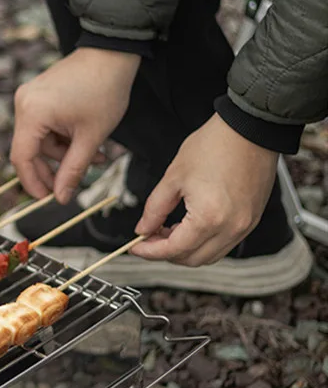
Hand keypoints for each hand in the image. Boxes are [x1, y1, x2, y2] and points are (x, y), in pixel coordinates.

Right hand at [10, 48, 139, 202]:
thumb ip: (73, 171)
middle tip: (68, 187)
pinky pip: (44, 125)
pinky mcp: (39, 94)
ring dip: (62, 153)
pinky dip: (61, 137)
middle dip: (51, 170)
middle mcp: (23, 104)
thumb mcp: (91, 137)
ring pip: (39, 139)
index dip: (33, 182)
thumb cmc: (104, 90)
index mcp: (32, 113)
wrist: (112, 51)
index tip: (47, 199)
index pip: (22, 159)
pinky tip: (84, 143)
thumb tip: (61, 198)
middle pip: (29, 150)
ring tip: (93, 159)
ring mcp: (29, 97)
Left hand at [133, 114, 278, 264]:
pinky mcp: (252, 220)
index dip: (149, 251)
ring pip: (209, 256)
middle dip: (166, 253)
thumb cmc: (215, 145)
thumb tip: (143, 230)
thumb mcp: (173, 177)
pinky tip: (190, 226)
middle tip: (150, 237)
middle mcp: (231, 228)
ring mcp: (245, 226)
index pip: (173, 250)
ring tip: (169, 230)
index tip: (135, 247)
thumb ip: (155, 209)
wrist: (251, 128)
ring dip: (186, 250)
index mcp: (209, 218)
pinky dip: (204, 242)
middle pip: (192, 260)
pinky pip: (224, 244)